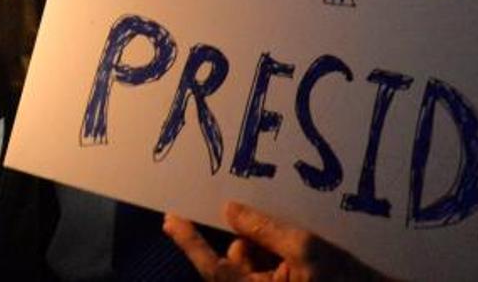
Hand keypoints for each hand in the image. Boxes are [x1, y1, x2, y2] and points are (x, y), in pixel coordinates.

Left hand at [163, 202, 394, 281]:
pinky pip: (270, 267)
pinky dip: (282, 253)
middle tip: (280, 230)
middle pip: (236, 260)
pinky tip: (307, 251)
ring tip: (305, 247)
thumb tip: (231, 210)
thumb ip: (266, 229)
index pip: (212, 267)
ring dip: (272, 246)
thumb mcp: (307, 250)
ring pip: (254, 261)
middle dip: (253, 240)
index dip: (189, 242)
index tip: (170, 218)